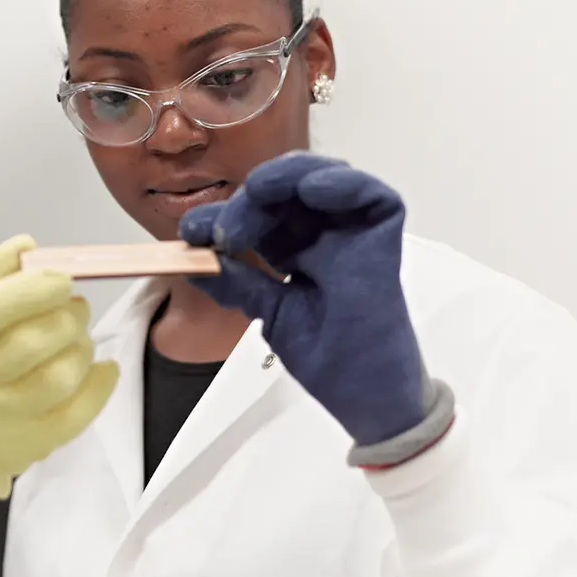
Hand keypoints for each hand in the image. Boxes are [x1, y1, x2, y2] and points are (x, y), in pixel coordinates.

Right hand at [0, 235, 118, 554]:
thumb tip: (26, 244)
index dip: (28, 291)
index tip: (61, 278)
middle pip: (29, 344)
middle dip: (67, 316)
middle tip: (74, 307)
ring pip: (58, 377)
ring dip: (82, 347)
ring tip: (77, 338)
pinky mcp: (28, 447)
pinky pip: (77, 414)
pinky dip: (100, 384)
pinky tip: (101, 367)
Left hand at [178, 152, 426, 448]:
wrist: (368, 398)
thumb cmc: (330, 360)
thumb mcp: (270, 313)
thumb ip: (237, 283)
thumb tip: (192, 260)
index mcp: (294, 251)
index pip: (256, 217)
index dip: (223, 217)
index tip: (191, 232)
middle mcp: (323, 236)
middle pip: (284, 191)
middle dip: (248, 199)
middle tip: (224, 230)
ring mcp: (353, 235)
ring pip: (322, 178)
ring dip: (287, 178)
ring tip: (259, 195)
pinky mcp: (384, 238)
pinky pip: (370, 195)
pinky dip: (342, 183)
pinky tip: (312, 190)